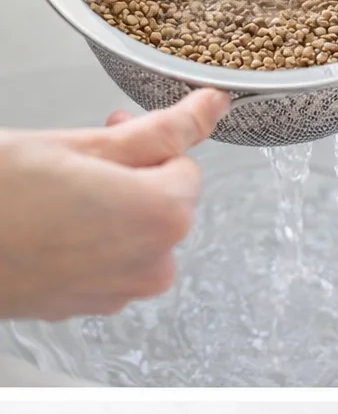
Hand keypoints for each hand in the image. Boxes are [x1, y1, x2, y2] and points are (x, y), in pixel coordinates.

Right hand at [0, 89, 230, 319]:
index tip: (111, 132)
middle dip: (132, 176)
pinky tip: (50, 225)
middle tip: (77, 159)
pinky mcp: (95, 306)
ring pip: (139, 234)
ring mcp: (123, 292)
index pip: (186, 168)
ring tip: (57, 192)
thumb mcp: (79, 145)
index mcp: (160, 216)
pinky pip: (113, 263)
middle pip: (166, 205)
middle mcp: (153, 264)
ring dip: (112, 208)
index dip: (147, 144)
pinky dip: (93, 240)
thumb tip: (211, 107)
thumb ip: (158, 131)